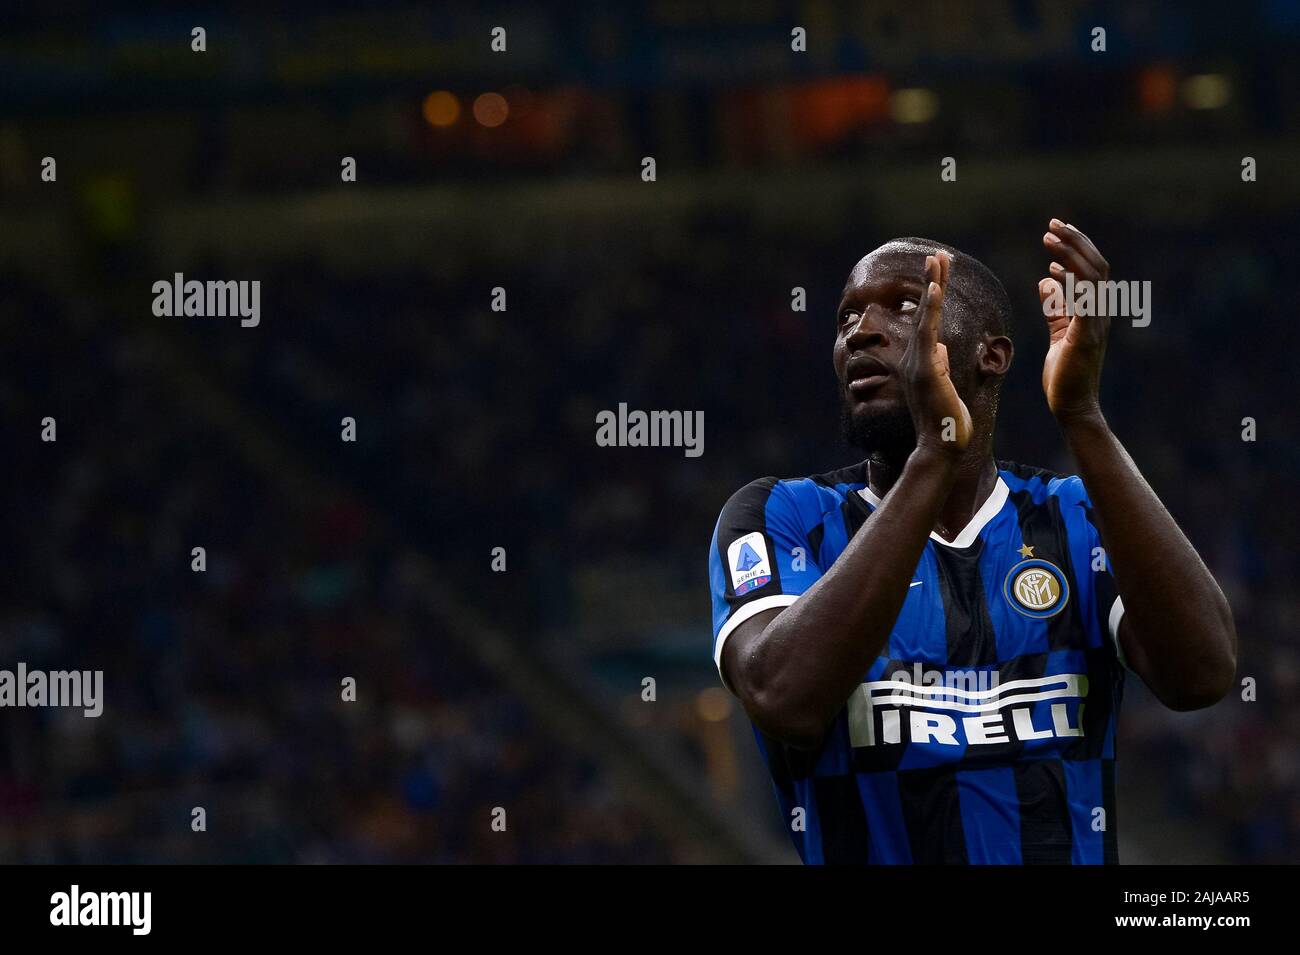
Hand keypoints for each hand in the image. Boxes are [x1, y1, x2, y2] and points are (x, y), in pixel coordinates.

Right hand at [900, 252, 971, 454]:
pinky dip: (932, 308)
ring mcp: (918, 362)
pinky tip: (936, 287)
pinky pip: (928, 332)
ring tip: (937, 259)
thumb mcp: (943, 387)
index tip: (939, 272)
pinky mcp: (925, 369)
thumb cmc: (945, 422)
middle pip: (925, 311)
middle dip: (932, 280)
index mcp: (921, 361)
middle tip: (938, 253)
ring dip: (932, 285)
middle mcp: (915, 358)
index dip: (934, 295)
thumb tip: (939, 347)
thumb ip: (938, 365)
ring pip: (926, 316)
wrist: (940, 447)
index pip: (929, 321)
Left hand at [1039, 219, 1109, 423]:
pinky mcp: (1086, 336)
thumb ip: (1055, 309)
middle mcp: (1100, 312)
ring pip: (1091, 277)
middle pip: (1095, 265)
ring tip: (1049, 237)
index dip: (1077, 246)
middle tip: (1052, 225)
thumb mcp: (1058, 333)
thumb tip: (1045, 283)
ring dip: (1070, 253)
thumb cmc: (1064, 373)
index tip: (1056, 231)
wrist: (1071, 404)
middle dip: (1075, 241)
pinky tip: (1051, 273)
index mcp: (1095, 310)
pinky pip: (1083, 301)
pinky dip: (1070, 283)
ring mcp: (1096, 323)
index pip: (1092, 268)